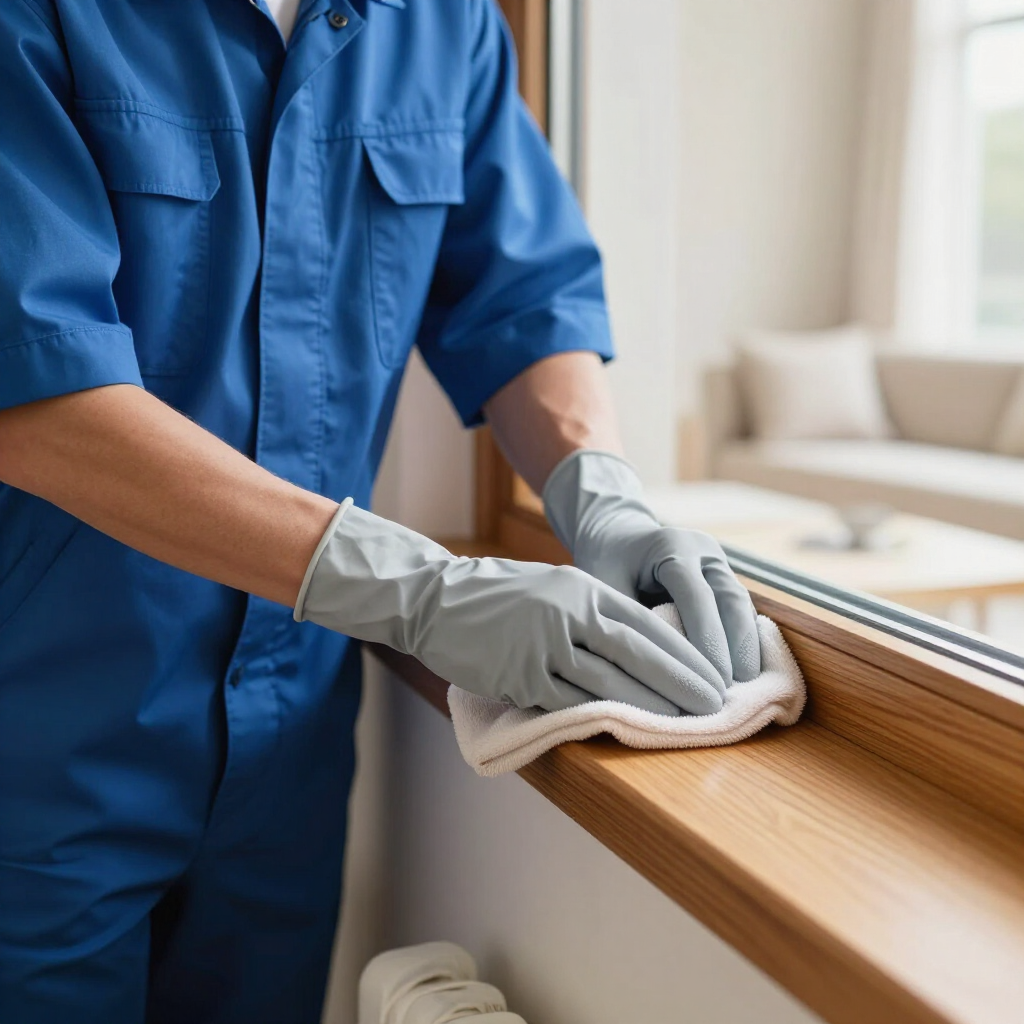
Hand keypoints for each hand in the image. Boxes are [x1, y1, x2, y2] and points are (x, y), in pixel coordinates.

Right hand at [294, 501, 726, 714]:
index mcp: (580, 588)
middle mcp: (567, 613)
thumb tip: (639, 640)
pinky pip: (568, 703)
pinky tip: (626, 729)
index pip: (646, 623)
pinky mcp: (518, 676)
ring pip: (609, 682)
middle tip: (716, 705)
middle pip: (638, 652)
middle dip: (682, 682)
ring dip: (651, 707)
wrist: (434, 598)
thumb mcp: (551, 586)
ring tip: (684, 725)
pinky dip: (602, 718)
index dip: (683, 652)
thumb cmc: (495, 593)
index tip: (712, 673)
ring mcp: (542, 645)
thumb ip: (591, 608)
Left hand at [543, 450, 760, 683]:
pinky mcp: (724, 578)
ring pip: (741, 604)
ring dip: (745, 645)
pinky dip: (742, 639)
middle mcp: (702, 552)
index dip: (707, 637)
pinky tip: (742, 672)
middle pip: (729, 598)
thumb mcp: (604, 585)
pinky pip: (739, 609)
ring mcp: (717, 563)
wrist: (618, 536)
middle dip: (735, 645)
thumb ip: (626, 620)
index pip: (696, 595)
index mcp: (672, 547)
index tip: (712, 678)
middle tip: (731, 690)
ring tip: (743, 685)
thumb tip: (645, 672)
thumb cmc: (606, 563)